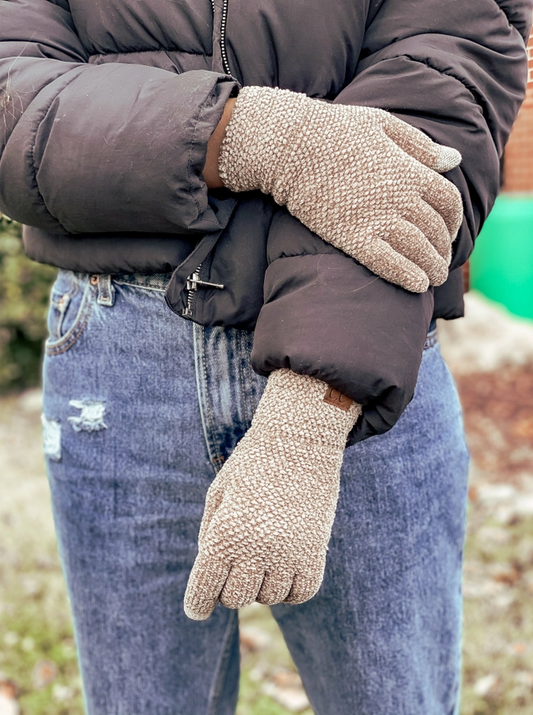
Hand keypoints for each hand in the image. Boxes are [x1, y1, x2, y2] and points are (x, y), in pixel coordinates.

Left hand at [184, 369, 360, 619]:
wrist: (300, 439)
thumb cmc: (252, 463)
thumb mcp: (218, 494)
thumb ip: (209, 536)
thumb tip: (213, 578)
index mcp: (224, 534)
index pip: (204, 591)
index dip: (197, 604)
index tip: (197, 608)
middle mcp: (256, 549)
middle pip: (235, 598)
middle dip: (229, 586)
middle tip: (234, 565)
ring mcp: (289, 554)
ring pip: (268, 597)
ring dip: (260, 584)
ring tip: (262, 555)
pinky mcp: (316, 553)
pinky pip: (300, 593)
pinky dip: (289, 588)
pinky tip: (284, 568)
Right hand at [218, 86, 463, 292]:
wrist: (290, 146)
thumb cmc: (335, 130)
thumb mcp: (384, 125)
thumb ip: (421, 146)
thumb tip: (455, 158)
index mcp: (411, 170)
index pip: (449, 202)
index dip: (454, 221)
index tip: (449, 232)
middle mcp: (400, 198)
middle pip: (435, 231)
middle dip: (442, 250)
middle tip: (440, 262)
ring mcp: (376, 219)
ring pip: (417, 251)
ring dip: (431, 268)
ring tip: (433, 280)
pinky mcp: (351, 237)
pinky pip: (387, 263)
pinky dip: (406, 276)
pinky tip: (416, 285)